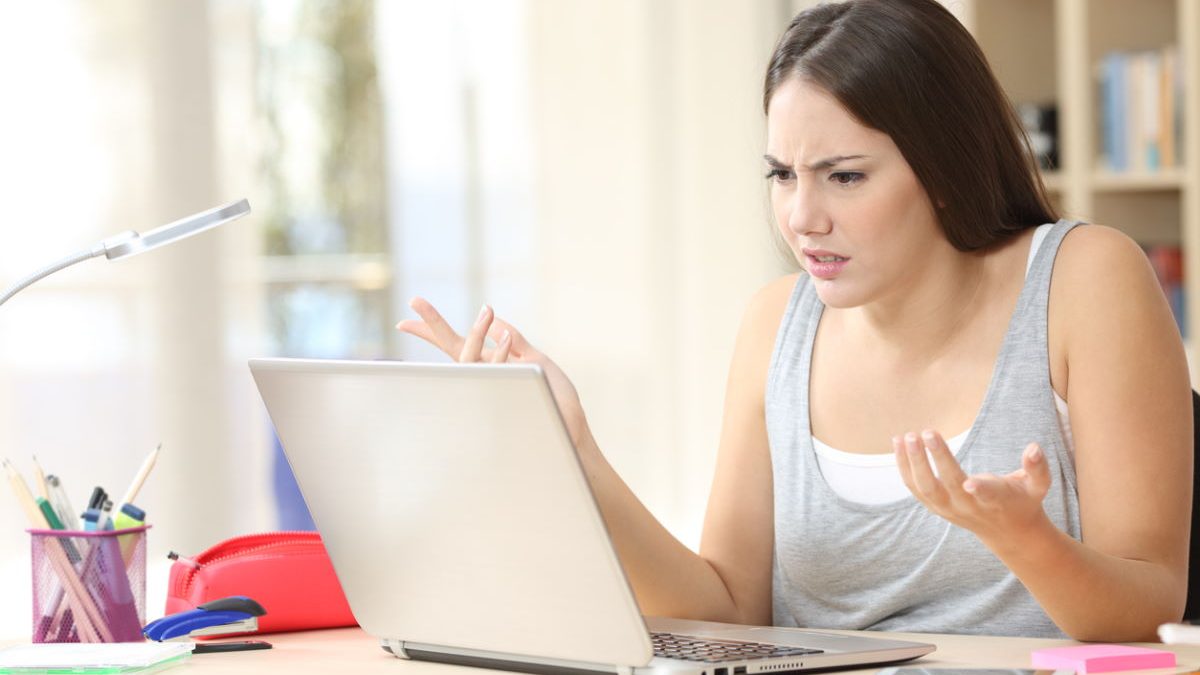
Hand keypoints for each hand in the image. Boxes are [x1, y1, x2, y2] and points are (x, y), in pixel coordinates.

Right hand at [395, 297, 593, 450]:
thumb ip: (516, 341)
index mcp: (492, 365)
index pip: (457, 344)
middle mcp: (486, 375)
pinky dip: (499, 349)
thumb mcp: (536, 358)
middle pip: (452, 348)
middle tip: (415, 299)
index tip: (407, 316)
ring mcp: (492, 384)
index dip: (433, 330)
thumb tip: (495, 319)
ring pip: (469, 358)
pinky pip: (492, 368)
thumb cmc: (555, 396)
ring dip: (477, 333)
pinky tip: (504, 331)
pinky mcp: (505, 391)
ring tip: (487, 309)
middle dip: (433, 325)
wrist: (571, 425)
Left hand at [894, 430, 1052, 543]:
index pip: (987, 495)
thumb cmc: (1022, 501)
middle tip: (926, 433)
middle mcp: (968, 507)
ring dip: (913, 462)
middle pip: (947, 485)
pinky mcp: (935, 507)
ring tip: (906, 436)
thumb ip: (1038, 468)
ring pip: (925, 489)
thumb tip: (1034, 447)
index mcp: (996, 501)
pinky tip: (898, 443)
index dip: (980, 489)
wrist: (1007, 532)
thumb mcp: (1037, 487)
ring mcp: (949, 509)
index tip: (969, 480)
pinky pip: (914, 488)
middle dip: (935, 460)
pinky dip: (904, 467)